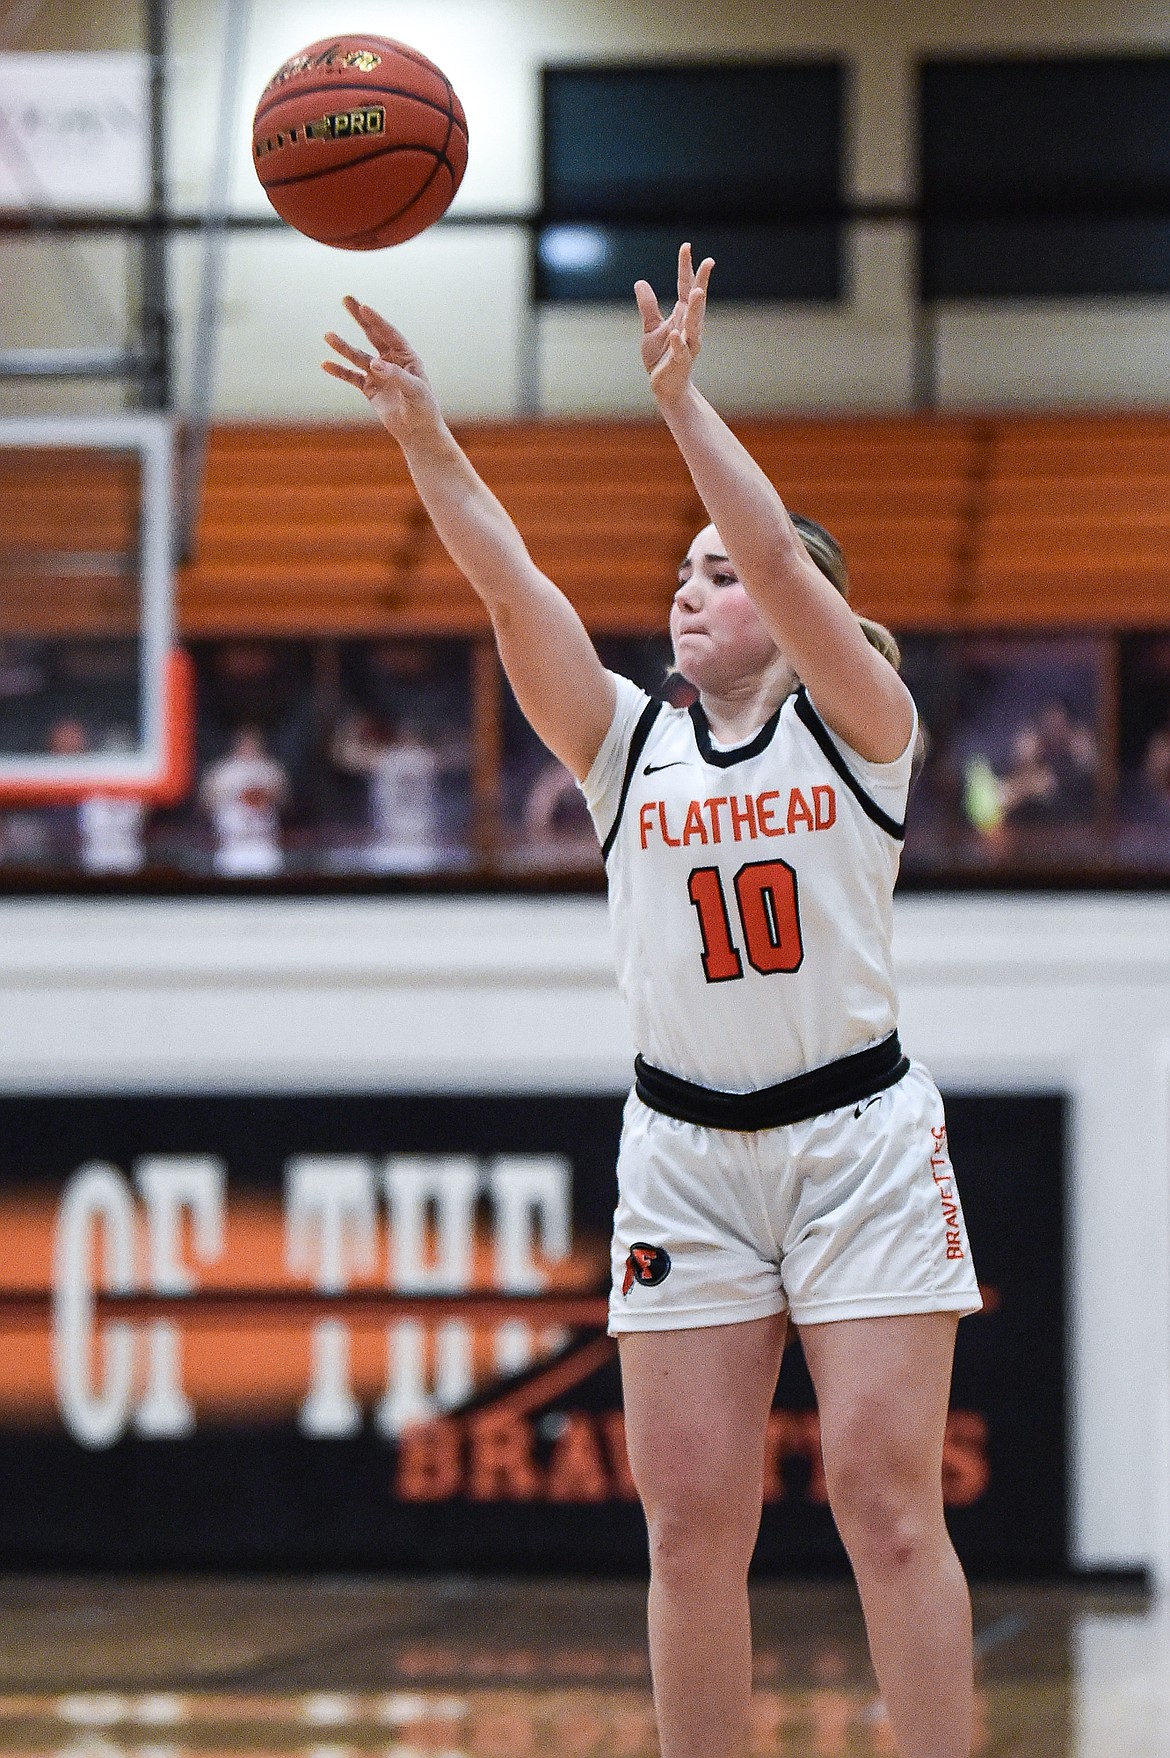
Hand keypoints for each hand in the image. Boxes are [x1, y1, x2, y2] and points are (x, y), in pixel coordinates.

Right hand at [322, 296, 442, 446]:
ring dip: (343, 347)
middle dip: (360, 318)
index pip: (390, 334)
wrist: (418, 432)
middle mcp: (391, 361)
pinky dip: (339, 371)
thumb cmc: (423, 409)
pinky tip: (326, 364)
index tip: (364, 307)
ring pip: (358, 356)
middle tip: (346, 299)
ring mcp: (379, 373)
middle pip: (373, 335)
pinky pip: (351, 376)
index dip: (377, 321)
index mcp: (407, 357)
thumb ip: (396, 376)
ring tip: (328, 335)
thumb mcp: (415, 391)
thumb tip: (374, 364)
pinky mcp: (369, 388)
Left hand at [634, 242, 713, 406]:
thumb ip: (648, 306)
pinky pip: (680, 350)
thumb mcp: (651, 328)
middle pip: (696, 301)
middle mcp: (690, 327)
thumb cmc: (661, 357)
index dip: (686, 268)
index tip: (687, 247)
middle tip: (708, 262)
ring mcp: (687, 344)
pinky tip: (675, 332)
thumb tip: (640, 282)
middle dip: (702, 282)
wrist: (665, 386)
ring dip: (696, 308)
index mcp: (683, 315)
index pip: (685, 286)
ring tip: (697, 292)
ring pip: (693, 324)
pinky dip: (678, 342)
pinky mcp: (680, 362)